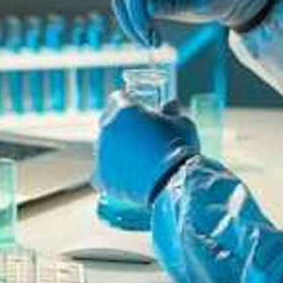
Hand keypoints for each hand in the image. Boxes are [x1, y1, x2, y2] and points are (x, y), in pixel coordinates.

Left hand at [94, 92, 198, 209]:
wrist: (173, 183)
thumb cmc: (180, 148)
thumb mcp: (182, 124)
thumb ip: (172, 113)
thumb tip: (171, 106)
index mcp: (124, 110)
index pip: (118, 99)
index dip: (130, 106)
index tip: (140, 114)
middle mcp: (108, 128)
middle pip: (110, 123)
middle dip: (122, 128)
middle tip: (141, 139)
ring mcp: (101, 153)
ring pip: (105, 148)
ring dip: (117, 151)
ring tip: (139, 163)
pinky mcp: (100, 176)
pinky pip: (102, 172)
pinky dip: (112, 174)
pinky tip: (126, 178)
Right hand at [112, 0, 271, 46]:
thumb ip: (176, 3)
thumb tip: (148, 8)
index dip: (138, 14)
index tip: (150, 37)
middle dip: (135, 22)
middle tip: (153, 46)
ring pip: (125, 2)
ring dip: (134, 25)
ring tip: (154, 44)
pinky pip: (133, 7)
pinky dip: (138, 23)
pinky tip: (153, 37)